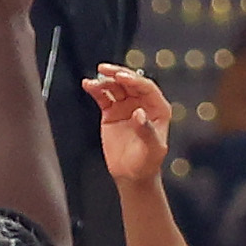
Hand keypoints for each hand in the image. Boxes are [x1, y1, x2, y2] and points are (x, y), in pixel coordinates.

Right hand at [82, 63, 171, 185]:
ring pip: (115, 87)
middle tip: (105, 70)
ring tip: (93, 81)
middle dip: (117, 74)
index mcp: (158, 109)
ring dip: (104, 81)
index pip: (146, 87)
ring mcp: (126, 107)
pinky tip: (88, 85)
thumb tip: (138, 113)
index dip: (134, 80)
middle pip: (129, 82)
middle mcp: (142, 104)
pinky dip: (95, 90)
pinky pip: (103, 97)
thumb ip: (146, 130)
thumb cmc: (147, 163)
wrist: (132, 174)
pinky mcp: (111, 112)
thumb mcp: (152, 149)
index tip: (121, 77)